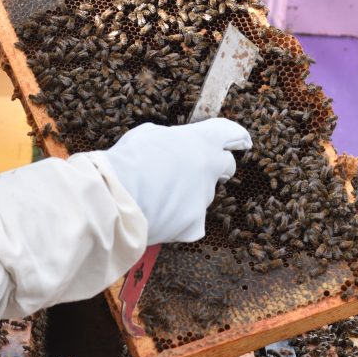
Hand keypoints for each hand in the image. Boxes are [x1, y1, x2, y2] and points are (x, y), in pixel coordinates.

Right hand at [102, 119, 251, 245]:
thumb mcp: (147, 135)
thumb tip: (174, 145)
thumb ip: (170, 139)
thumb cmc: (127, 161)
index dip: (237, 135)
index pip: (230, 133)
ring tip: (158, 194)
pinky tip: (160, 216)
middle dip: (216, 166)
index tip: (242, 140)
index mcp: (200, 141)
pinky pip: (193, 222)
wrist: (115, 198)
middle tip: (197, 169)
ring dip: (189, 194)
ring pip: (203, 195)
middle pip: (226, 165)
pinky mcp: (194, 224)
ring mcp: (204, 198)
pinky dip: (180, 221)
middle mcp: (209, 168)